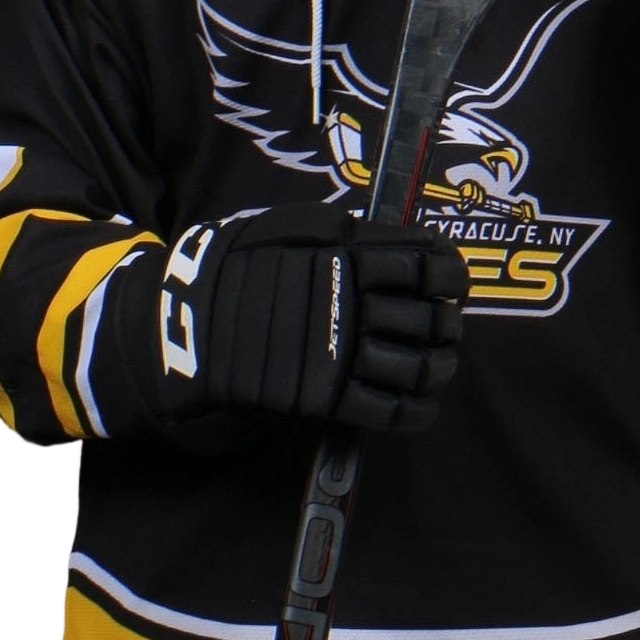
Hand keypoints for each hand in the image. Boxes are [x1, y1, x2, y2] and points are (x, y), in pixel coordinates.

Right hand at [154, 207, 468, 435]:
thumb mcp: (294, 227)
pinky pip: (390, 412)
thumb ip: (350, 234)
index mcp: (348, 253)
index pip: (427, 263)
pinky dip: (416, 412)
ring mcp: (341, 352)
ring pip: (420, 368)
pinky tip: (421, 406)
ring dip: (438, 370)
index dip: (451, 276)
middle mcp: (352, 302)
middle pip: (432, 319)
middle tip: (445, 328)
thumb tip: (411, 247)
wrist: (187, 324)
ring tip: (437, 367)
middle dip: (447, 327)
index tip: (452, 283)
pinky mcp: (326, 398)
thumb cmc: (240, 268)